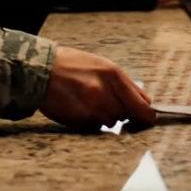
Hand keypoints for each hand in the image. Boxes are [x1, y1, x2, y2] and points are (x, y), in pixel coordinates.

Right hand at [41, 46, 156, 129]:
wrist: (41, 70)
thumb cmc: (72, 64)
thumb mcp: (102, 64)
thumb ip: (126, 84)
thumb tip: (146, 102)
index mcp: (113, 75)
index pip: (140, 106)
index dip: (147, 116)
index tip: (149, 119)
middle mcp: (104, 93)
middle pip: (125, 115)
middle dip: (121, 110)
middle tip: (105, 98)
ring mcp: (91, 109)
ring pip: (110, 122)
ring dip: (105, 115)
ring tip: (90, 99)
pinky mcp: (79, 120)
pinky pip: (94, 126)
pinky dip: (91, 119)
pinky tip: (80, 106)